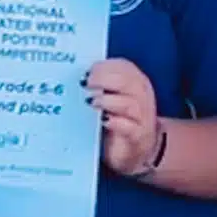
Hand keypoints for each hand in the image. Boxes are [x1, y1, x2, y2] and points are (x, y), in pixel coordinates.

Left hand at [88, 58, 161, 175]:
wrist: (138, 150)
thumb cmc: (120, 119)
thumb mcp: (111, 98)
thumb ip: (99, 86)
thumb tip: (75, 77)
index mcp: (135, 81)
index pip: (124, 67)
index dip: (104, 67)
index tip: (86, 72)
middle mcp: (142, 96)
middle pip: (127, 81)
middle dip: (104, 79)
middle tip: (85, 84)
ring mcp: (142, 117)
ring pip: (129, 103)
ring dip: (108, 101)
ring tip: (91, 102)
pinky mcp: (138, 136)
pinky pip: (129, 127)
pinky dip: (116, 122)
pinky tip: (103, 120)